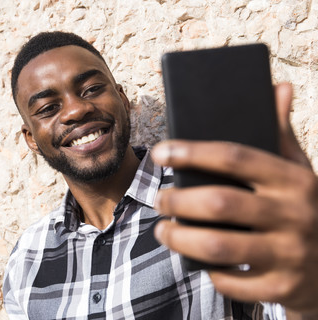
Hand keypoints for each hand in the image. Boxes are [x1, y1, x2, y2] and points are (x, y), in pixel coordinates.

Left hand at [151, 83, 317, 313]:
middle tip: (158, 198)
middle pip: (219, 203)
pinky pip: (230, 281)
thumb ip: (281, 135)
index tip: (160, 152)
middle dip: (177, 201)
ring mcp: (290, 254)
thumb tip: (278, 87)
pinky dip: (206, 271)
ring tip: (162, 229)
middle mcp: (295, 215)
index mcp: (294, 180)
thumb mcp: (299, 171)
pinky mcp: (282, 287)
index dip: (192, 152)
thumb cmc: (305, 209)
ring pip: (217, 245)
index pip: (234, 157)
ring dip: (179, 237)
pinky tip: (195, 259)